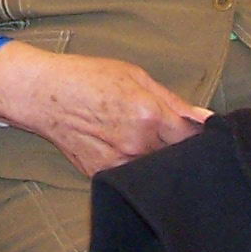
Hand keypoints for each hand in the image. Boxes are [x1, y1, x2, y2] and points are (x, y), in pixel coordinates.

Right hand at [0, 46, 208, 178]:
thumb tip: (206, 118)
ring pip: (155, 169)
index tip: (202, 133)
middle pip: (177, 157)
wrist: (44, 95)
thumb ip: (173, 101)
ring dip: (158, 158)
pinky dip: (135, 164)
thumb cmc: (87, 78)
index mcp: (149, 115)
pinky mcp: (104, 175)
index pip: (193, 137)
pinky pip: (132, 175)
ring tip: (141, 137)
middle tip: (170, 134)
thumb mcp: (135, 76)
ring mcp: (120, 163)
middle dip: (180, 148)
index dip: (202, 136)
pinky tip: (123, 146)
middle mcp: (137, 144)